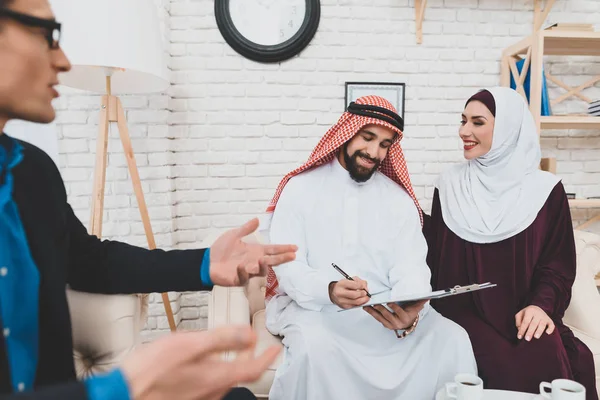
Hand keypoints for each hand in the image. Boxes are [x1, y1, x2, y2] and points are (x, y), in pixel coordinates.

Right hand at [122, 325, 279, 399]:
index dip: (267, 357)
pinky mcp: (187, 399)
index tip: (275, 349)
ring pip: (223, 380)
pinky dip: (214, 371)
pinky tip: (202, 363)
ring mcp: (199, 398)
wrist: (124, 394)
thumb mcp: (189, 344)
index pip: (253, 369)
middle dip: (249, 358)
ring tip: (228, 349)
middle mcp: (212, 392)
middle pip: (239, 374)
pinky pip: (209, 385)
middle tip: (254, 346)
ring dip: (231, 364)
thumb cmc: (150, 371)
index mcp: (216, 377)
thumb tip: (248, 334)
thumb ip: (222, 338)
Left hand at [210, 218, 297, 285]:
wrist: (207, 261)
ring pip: (261, 271)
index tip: (295, 247)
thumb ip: (246, 229)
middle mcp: (254, 262)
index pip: (272, 250)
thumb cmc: (221, 249)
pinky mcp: (239, 279)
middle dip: (282, 259)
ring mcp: (248, 272)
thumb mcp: (234, 235)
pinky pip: (244, 277)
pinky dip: (243, 272)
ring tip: (263, 259)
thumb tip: (257, 219)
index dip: (283, 249)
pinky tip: (240, 266)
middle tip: (292, 256)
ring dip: (263, 266)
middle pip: (272, 261)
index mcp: (255, 251)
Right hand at [328, 277, 369, 308]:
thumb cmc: (342, 286)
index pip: (355, 285)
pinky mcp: (344, 307)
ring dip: (364, 300)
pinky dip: (360, 303)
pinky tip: (361, 300)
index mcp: (342, 284)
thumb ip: (359, 281)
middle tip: (366, 293)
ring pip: (356, 302)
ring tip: (366, 297)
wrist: (333, 292)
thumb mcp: (350, 279)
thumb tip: (365, 288)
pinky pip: (355, 306)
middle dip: (363, 294)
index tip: (364, 286)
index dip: (362, 286)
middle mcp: (340, 293)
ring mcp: (342, 301)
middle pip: (355, 295)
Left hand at [363, 300, 426, 329]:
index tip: (389, 302)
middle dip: (380, 309)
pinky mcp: (385, 325)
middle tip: (374, 303)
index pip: (399, 312)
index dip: (394, 307)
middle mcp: (397, 323)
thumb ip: (420, 301)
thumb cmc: (410, 312)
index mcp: (405, 318)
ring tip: (366, 305)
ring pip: (380, 318)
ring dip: (372, 311)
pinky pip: (377, 318)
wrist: (408, 323)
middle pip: (387, 315)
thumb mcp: (416, 308)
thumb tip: (428, 296)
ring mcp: (390, 325)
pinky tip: (366, 308)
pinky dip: (371, 313)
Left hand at [515, 305, 554, 340]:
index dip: (522, 329)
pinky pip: (551, 325)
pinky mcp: (550, 320)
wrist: (537, 308)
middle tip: (527, 339)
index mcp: (529, 311)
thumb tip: (520, 329)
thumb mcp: (520, 315)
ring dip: (539, 331)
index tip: (519, 337)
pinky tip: (547, 333)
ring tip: (536, 337)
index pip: (525, 322)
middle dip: (530, 332)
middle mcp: (537, 313)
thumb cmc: (527, 314)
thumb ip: (518, 322)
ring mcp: (544, 317)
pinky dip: (550, 329)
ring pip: (542, 325)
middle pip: (533, 324)